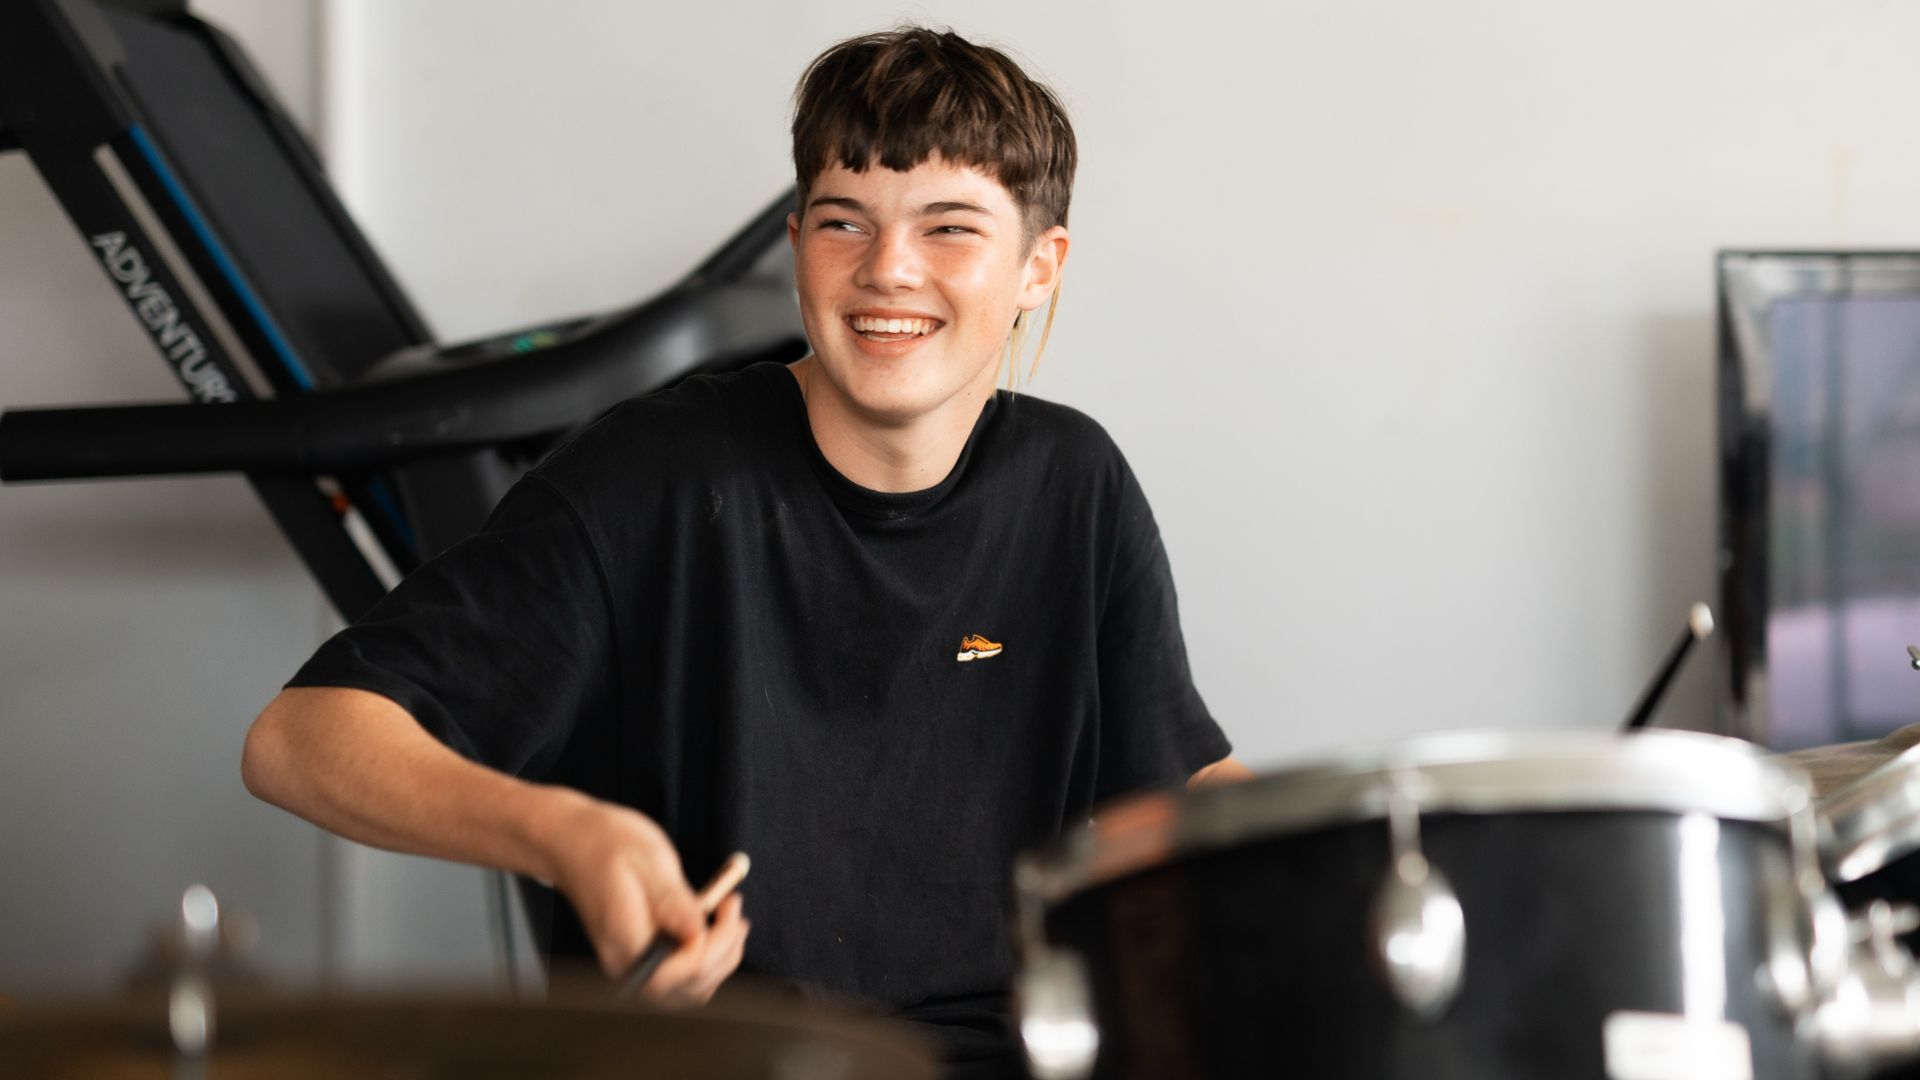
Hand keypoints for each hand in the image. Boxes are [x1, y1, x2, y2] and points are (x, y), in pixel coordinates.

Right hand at [542, 795, 749, 1004]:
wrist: (570, 842)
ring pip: (689, 990)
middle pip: (690, 988)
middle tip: (734, 907)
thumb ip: (673, 901)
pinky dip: (706, 960)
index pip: (683, 970)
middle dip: (726, 951)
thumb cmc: (605, 842)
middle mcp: (625, 963)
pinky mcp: (640, 958)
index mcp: (624, 939)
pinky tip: (715, 927)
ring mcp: (631, 964)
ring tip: (731, 918)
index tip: (729, 904)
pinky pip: (680, 980)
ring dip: (720, 959)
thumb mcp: (646, 858)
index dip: (717, 944)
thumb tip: (698, 934)